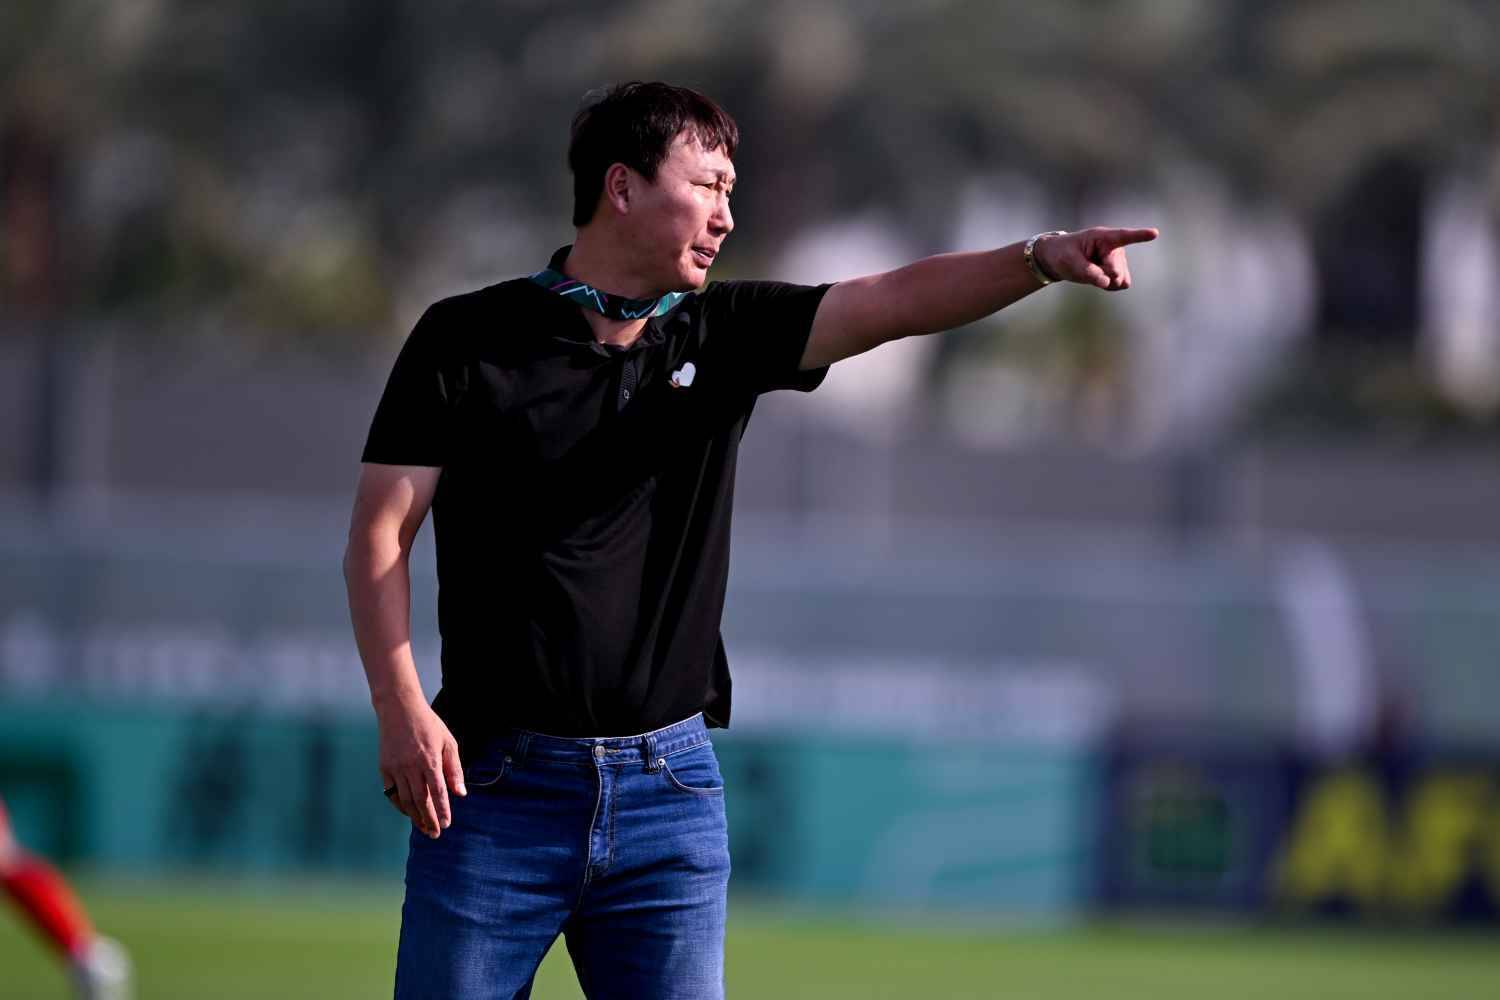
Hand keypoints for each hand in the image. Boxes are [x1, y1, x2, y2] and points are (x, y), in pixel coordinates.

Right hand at [376, 693, 465, 838]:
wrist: (399, 710)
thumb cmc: (428, 725)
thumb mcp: (448, 742)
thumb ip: (454, 769)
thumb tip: (460, 794)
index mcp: (430, 760)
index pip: (438, 792)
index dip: (442, 810)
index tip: (447, 824)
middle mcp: (411, 766)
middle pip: (421, 800)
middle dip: (429, 820)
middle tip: (436, 834)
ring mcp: (396, 768)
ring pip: (406, 800)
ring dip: (415, 817)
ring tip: (424, 828)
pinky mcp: (384, 768)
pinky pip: (392, 794)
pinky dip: (400, 806)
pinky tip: (409, 813)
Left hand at [1035, 227, 1158, 290]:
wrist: (1061, 260)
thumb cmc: (1063, 254)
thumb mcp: (1069, 262)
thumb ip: (1088, 271)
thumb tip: (1107, 281)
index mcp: (1103, 237)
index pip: (1123, 236)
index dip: (1139, 235)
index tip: (1154, 233)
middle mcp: (1116, 248)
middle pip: (1116, 271)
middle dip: (1102, 275)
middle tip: (1086, 266)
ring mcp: (1120, 260)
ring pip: (1120, 279)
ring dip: (1106, 281)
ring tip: (1093, 271)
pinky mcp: (1120, 272)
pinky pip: (1121, 285)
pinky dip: (1109, 286)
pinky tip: (1099, 278)